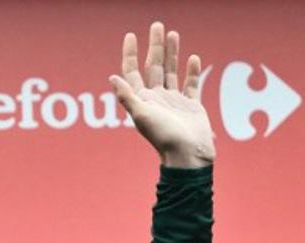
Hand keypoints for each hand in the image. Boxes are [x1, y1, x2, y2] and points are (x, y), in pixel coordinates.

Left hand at [109, 22, 214, 167]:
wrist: (187, 155)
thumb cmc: (163, 137)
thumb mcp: (142, 115)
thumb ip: (127, 96)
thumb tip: (112, 77)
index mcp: (143, 100)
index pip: (133, 72)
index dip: (131, 54)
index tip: (131, 35)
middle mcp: (157, 98)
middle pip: (154, 67)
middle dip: (155, 46)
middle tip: (157, 25)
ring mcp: (174, 101)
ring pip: (172, 72)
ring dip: (172, 53)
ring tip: (173, 34)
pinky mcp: (191, 106)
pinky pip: (191, 84)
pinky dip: (192, 71)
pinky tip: (192, 58)